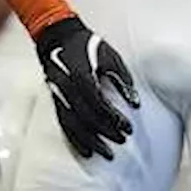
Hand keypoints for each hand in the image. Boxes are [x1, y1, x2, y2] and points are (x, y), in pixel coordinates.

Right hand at [35, 16, 139, 159]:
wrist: (58, 37)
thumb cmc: (87, 44)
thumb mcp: (109, 56)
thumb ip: (122, 78)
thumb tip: (135, 102)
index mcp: (81, 74)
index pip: (99, 103)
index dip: (114, 117)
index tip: (128, 127)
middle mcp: (67, 87)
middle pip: (87, 116)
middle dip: (106, 131)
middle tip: (122, 140)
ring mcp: (59, 95)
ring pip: (75, 125)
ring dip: (91, 141)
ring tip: (106, 153)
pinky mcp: (55, 100)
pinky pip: (64, 124)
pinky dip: (75, 139)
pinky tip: (86, 150)